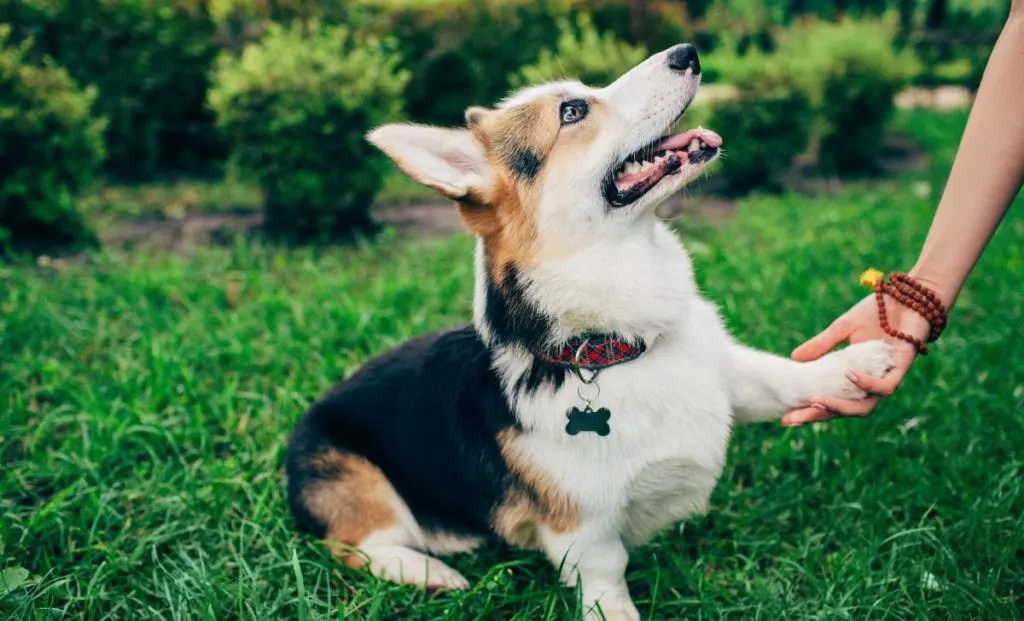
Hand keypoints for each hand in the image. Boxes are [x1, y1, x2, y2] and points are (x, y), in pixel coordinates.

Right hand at [781, 293, 930, 425]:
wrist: (909, 298)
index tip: (786, 417)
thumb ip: (822, 345)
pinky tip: (848, 375)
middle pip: (843, 411)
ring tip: (815, 401)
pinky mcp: (901, 371)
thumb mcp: (843, 328)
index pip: (831, 400)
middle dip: (816, 415)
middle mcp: (869, 385)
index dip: (810, 410)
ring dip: (838, 407)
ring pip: (863, 407)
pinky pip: (883, 387)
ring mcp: (885, 380)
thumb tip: (794, 358)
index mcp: (855, 378)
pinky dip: (865, 384)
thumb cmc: (878, 312)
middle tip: (791, 419)